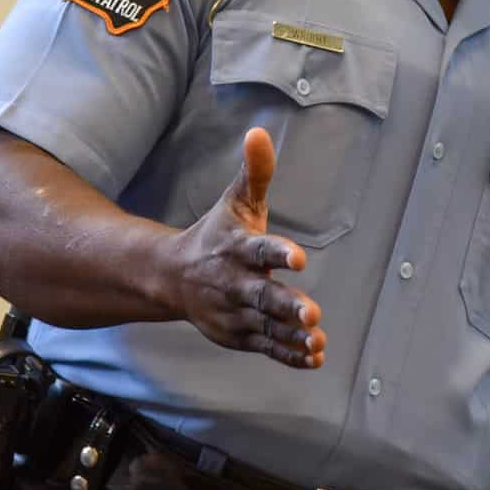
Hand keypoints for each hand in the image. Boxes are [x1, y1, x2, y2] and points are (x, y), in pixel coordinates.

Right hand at [165, 130, 325, 368]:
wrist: (171, 278)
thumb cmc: (215, 236)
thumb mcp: (235, 202)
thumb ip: (254, 172)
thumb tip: (259, 132)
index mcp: (236, 248)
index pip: (258, 250)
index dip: (278, 254)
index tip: (299, 257)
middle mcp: (234, 283)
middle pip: (263, 296)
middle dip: (287, 305)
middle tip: (313, 313)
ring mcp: (236, 312)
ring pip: (267, 326)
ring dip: (292, 334)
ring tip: (318, 340)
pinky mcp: (239, 335)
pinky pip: (266, 346)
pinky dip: (288, 354)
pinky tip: (314, 357)